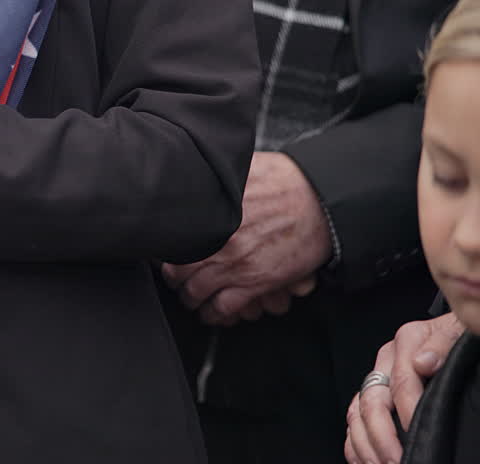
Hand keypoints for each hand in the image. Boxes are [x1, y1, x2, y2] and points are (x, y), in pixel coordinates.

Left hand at [162, 152, 331, 323]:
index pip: (169, 242)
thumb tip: (193, 170)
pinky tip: (210, 313)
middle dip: (173, 278)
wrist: (320, 200)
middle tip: (174, 279)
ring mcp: (235, 265)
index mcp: (209, 217)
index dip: (163, 251)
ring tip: (189, 297)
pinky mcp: (257, 283)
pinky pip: (224, 307)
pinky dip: (213, 313)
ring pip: (196, 293)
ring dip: (189, 298)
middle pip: (177, 271)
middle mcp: (217, 244)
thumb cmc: (283, 181)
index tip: (163, 253)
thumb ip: (213, 177)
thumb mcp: (239, 169)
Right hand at [345, 313, 463, 463]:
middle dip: (381, 436)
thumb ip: (441, 343)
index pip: (400, 381)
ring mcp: (376, 379)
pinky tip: (363, 460)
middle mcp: (385, 362)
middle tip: (394, 460)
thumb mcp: (455, 332)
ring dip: (365, 444)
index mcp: (405, 343)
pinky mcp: (372, 395)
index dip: (408, 410)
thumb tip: (423, 362)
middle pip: (371, 401)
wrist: (451, 336)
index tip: (418, 432)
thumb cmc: (456, 338)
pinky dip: (354, 443)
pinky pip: (353, 421)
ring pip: (356, 413)